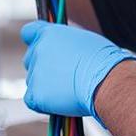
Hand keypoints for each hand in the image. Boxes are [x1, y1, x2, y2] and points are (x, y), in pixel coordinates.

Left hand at [21, 20, 135, 118]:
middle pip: (31, 59)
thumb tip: (65, 53)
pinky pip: (32, 100)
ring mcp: (35, 72)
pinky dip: (43, 103)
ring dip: (45, 86)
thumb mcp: (85, 40)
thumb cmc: (104, 61)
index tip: (43, 50)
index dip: (35, 41)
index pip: (29, 32)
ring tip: (68, 90)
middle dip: (43, 67)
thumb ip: (66, 44)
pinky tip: (60, 102)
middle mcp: (38, 50)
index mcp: (49, 33)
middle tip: (63, 76)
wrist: (106, 81)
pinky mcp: (36, 94)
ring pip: (33, 81)